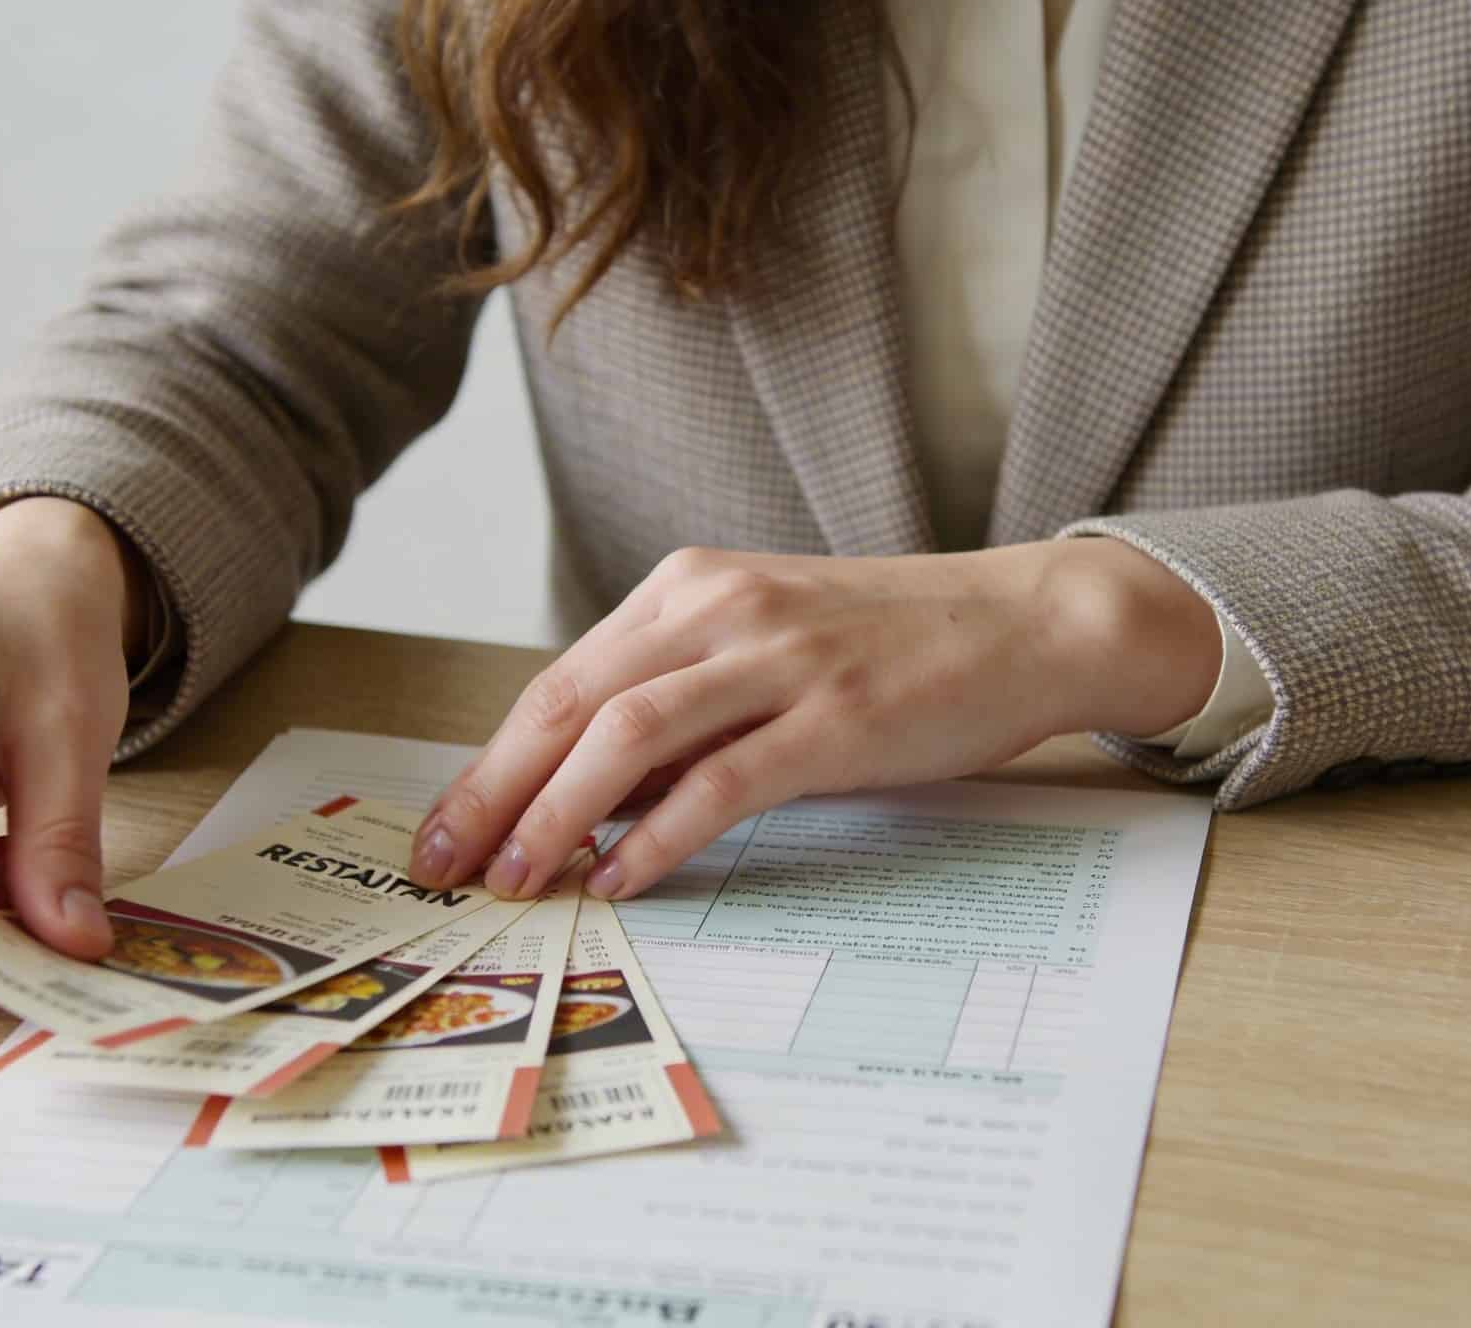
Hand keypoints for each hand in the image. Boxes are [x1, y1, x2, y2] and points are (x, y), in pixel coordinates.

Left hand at [408, 541, 1220, 901]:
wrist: (1023, 621)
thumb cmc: (892, 645)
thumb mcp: (764, 650)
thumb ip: (680, 709)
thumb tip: (588, 800)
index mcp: (690, 590)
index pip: (559, 682)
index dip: (491, 762)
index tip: (447, 830)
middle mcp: (720, 610)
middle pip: (569, 705)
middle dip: (495, 794)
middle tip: (449, 867)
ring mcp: (778, 660)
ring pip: (627, 735)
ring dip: (557, 816)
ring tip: (523, 881)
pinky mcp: (834, 719)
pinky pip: (719, 781)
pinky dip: (658, 836)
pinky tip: (624, 879)